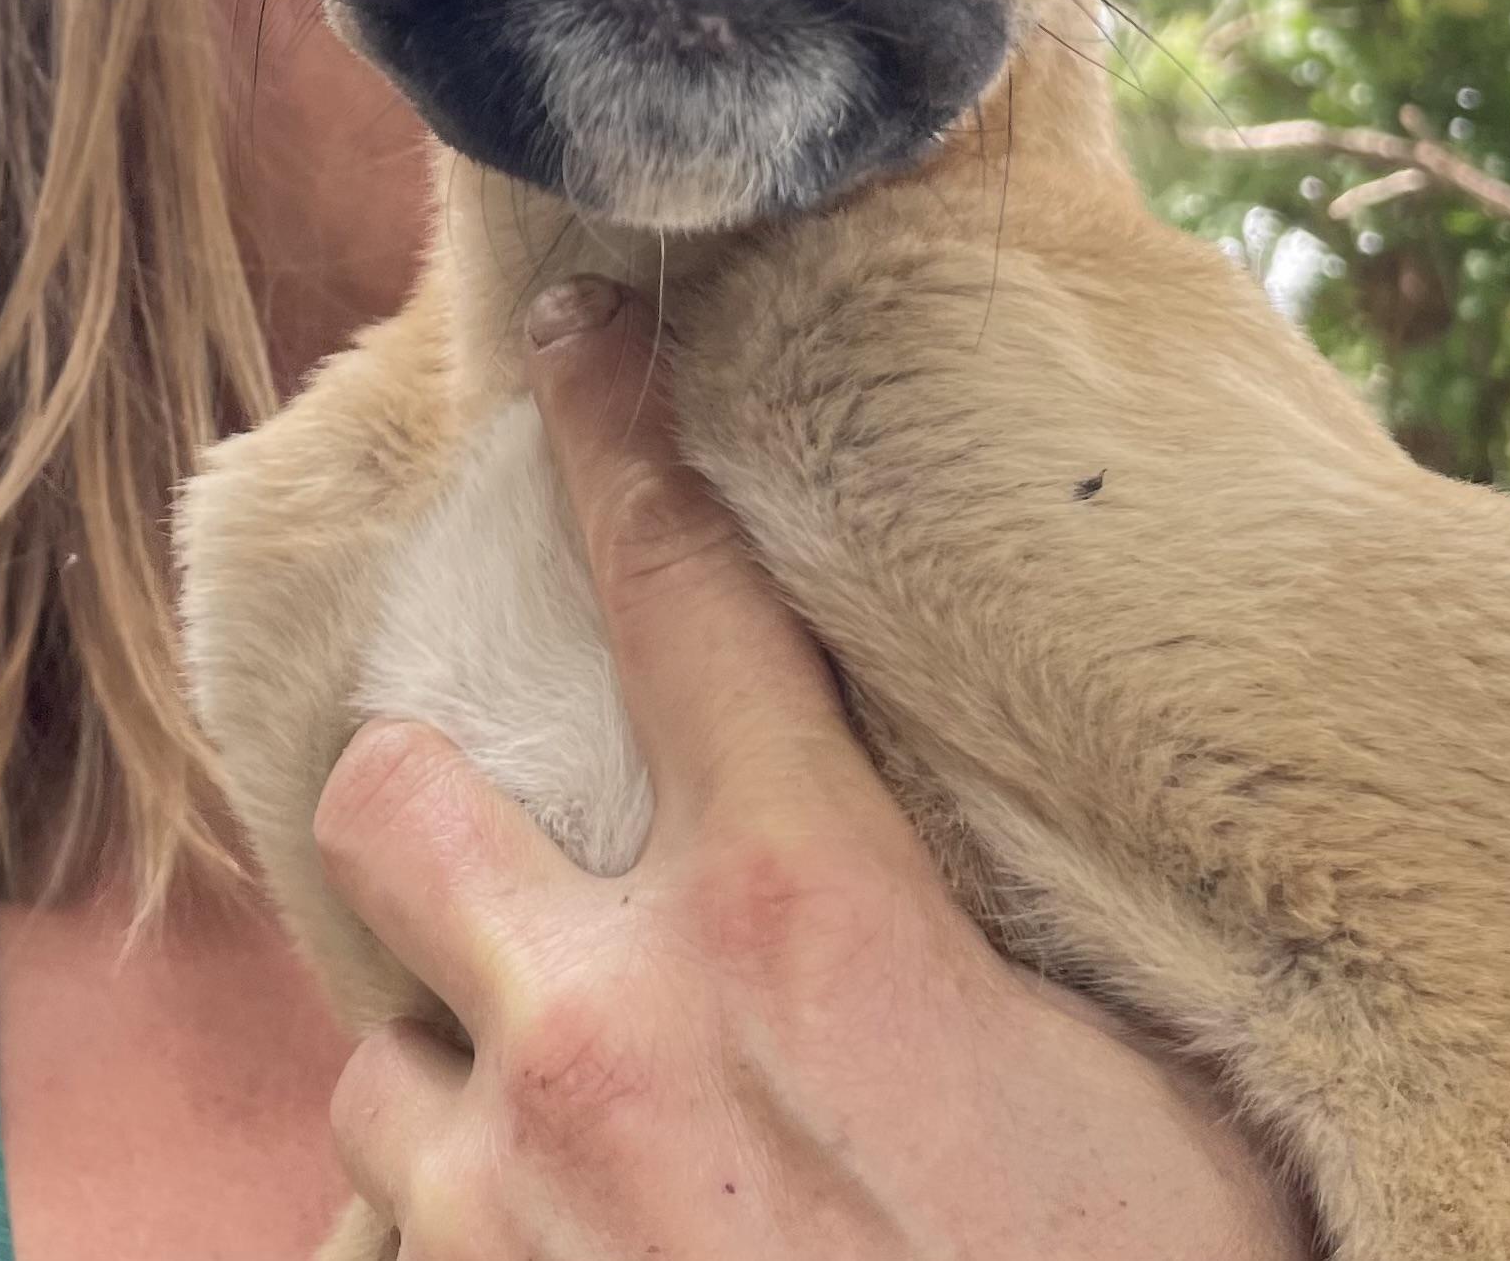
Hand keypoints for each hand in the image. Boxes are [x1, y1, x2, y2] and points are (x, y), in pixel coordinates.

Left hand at [316, 278, 1307, 1258]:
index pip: (680, 584)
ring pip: (369, 1056)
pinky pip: (389, 1250)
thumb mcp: (1140, 1078)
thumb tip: (998, 799)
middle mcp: (611, 1027)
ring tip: (573, 1139)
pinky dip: (458, 1242)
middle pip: (390, 796)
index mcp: (805, 909)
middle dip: (429, 810)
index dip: (616, 429)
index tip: (574, 339)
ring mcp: (506, 1210)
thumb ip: (1028, 917)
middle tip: (522, 868)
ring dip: (450, 1071)